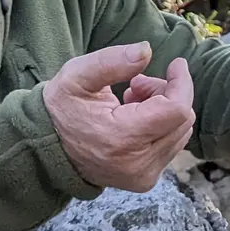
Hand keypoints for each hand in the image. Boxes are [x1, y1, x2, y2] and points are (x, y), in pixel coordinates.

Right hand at [43, 42, 195, 191]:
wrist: (47, 149)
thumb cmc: (62, 108)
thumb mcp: (77, 76)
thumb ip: (112, 62)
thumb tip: (146, 50)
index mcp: (121, 138)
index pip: (176, 110)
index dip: (181, 83)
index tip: (175, 64)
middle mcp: (136, 164)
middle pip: (182, 119)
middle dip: (167, 93)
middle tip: (136, 84)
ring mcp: (143, 176)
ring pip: (180, 131)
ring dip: (164, 109)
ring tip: (131, 101)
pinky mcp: (145, 180)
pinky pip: (171, 145)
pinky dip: (160, 126)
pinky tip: (134, 119)